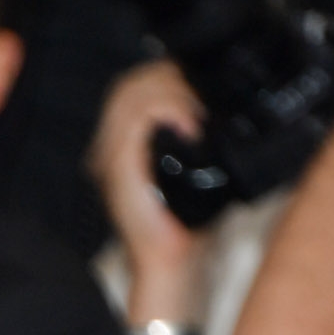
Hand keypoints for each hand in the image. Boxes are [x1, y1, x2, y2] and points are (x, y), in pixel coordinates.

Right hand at [89, 61, 207, 305]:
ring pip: (131, 94)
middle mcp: (110, 147)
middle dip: (168, 76)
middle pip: (129, 83)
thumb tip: (223, 99)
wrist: (173, 262)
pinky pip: (136, 120)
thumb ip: (198, 131)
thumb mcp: (196, 164)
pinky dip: (165, 110)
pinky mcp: (119, 169)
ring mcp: (111, 158)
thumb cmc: (186, 221)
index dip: (165, 73)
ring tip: (196, 110)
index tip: (199, 81)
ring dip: (169, 91)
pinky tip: (189, 123)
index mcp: (124, 143)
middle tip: (202, 92)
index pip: (134, 86)